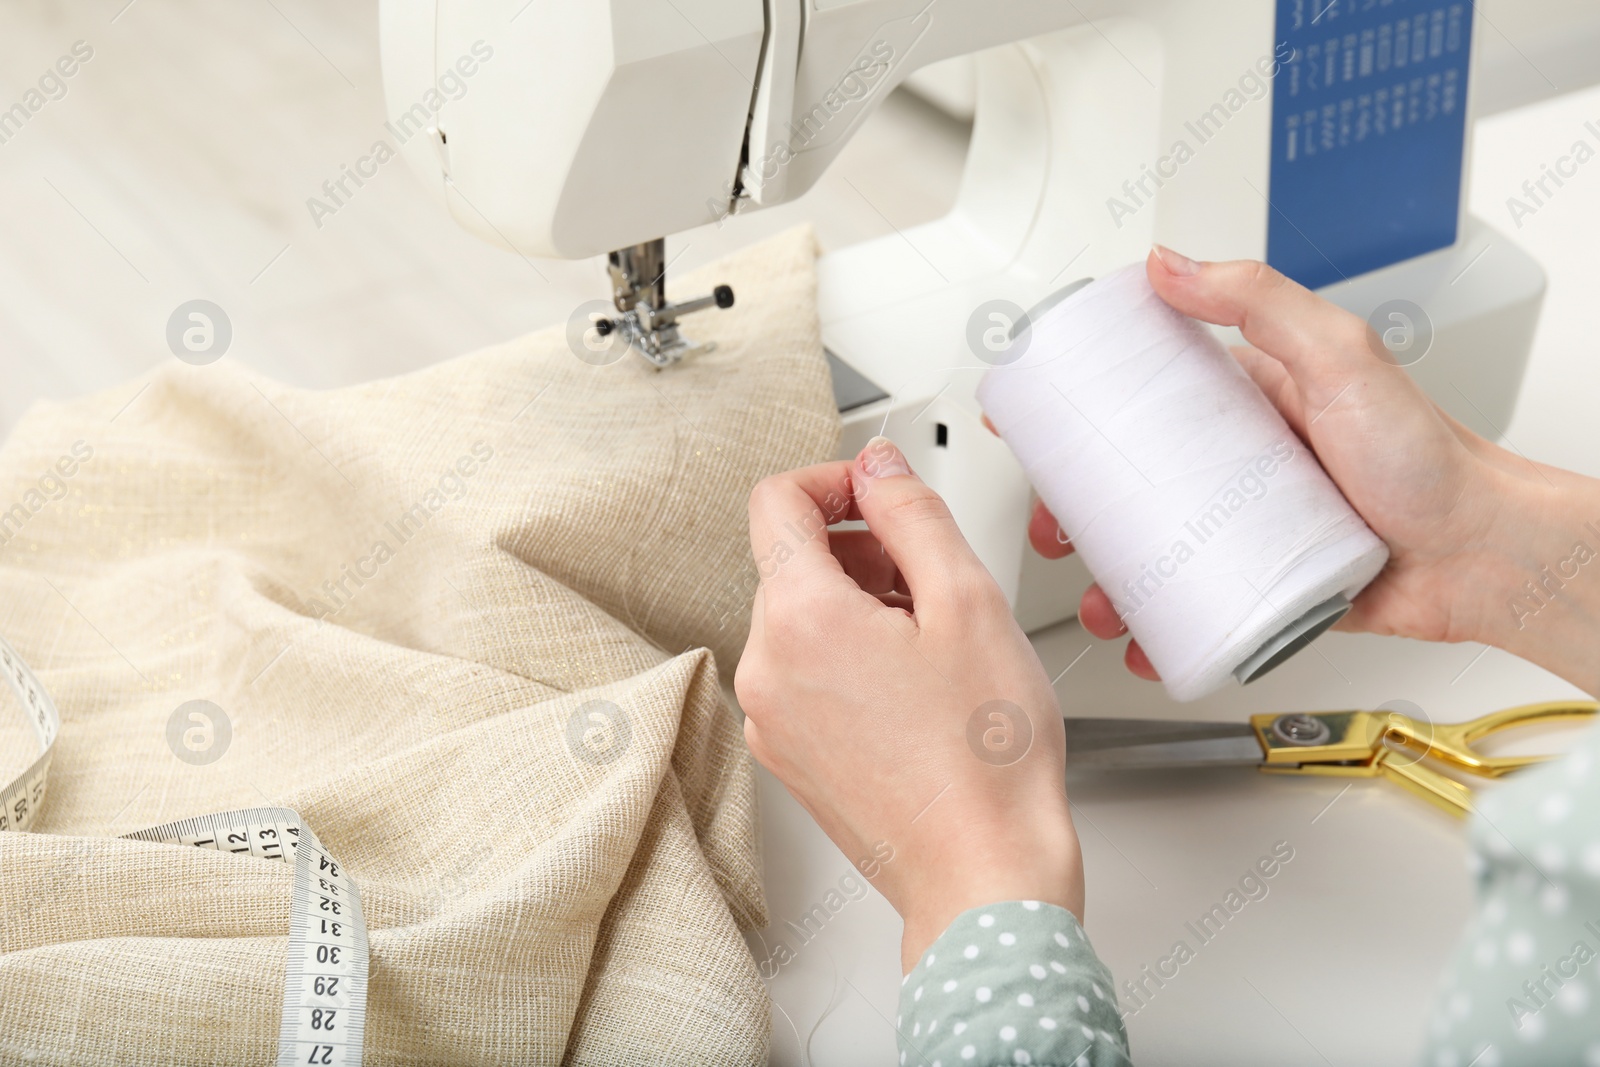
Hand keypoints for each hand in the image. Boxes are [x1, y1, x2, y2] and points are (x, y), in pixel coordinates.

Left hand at [735, 438, 1082, 971]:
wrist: (983, 873)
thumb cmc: (986, 759)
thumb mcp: (967, 600)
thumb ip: (912, 512)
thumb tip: (877, 466)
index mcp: (798, 620)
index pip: (775, 501)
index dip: (834, 481)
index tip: (880, 495)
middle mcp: (764, 669)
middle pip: (792, 563)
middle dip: (861, 553)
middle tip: (932, 581)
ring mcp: (770, 720)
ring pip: (801, 620)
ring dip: (859, 607)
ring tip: (933, 644)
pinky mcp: (789, 756)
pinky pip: (805, 675)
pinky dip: (849, 660)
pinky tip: (914, 690)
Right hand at [1005, 245, 1599, 694]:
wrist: (1486, 556)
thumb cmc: (1429, 455)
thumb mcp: (1340, 356)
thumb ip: (1260, 299)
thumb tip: (1170, 263)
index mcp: (1249, 404)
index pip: (1149, 398)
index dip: (1086, 412)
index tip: (1039, 426)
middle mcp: (1243, 468)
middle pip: (1137, 484)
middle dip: (1081, 511)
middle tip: (1058, 526)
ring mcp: (1251, 531)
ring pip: (1158, 554)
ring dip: (1113, 580)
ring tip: (1098, 596)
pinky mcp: (1267, 587)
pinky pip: (1200, 609)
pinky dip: (1162, 631)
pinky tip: (1144, 638)